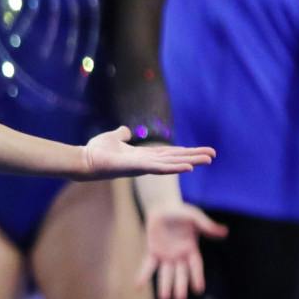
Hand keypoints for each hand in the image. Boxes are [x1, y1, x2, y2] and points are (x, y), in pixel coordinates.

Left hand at [80, 126, 214, 178]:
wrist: (85, 160)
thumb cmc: (97, 152)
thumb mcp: (113, 138)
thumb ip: (121, 134)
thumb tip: (125, 130)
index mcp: (144, 156)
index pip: (169, 153)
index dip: (185, 152)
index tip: (201, 151)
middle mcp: (147, 162)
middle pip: (175, 159)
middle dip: (194, 157)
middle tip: (212, 155)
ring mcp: (144, 167)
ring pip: (172, 163)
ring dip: (190, 162)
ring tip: (207, 160)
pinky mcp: (138, 168)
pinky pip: (159, 168)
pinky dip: (174, 168)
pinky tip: (188, 168)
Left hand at [138, 203, 228, 298]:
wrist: (163, 207)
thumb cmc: (182, 212)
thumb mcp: (195, 217)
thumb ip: (207, 225)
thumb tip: (224, 232)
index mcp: (191, 250)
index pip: (195, 267)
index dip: (197, 277)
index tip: (199, 289)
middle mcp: (180, 256)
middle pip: (180, 274)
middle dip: (180, 286)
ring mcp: (166, 256)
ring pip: (166, 274)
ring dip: (164, 286)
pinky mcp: (153, 252)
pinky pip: (148, 265)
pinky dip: (143, 275)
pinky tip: (138, 286)